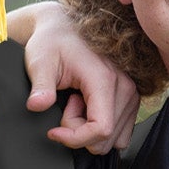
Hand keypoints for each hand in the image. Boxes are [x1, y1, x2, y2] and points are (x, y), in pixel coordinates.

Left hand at [12, 1, 138, 153]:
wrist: (63, 29)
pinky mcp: (130, 98)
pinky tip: (86, 106)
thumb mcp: (40, 62)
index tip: (53, 131)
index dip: (75, 138)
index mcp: (104, 79)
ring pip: (113, 138)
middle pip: (106, 137)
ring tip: (75, 102)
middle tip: (66, 104)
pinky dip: (99, 127)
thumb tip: (37, 105)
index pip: (101, 129)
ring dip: (89, 129)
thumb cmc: (52, 43)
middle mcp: (125, 87)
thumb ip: (40, 86)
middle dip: (79, 132)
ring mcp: (131, 93)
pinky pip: (119, 131)